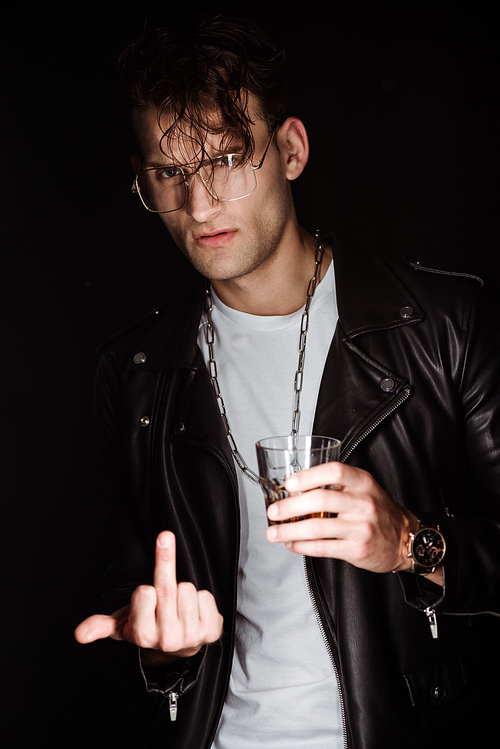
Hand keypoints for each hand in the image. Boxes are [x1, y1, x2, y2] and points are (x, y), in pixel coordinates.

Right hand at [74, 531, 222, 657]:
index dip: (146, 589)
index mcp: (142, 635)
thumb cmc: (148, 625)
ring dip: (183, 591)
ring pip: (188, 588)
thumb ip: (101, 625)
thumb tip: (79, 634)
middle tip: (165, 537)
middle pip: (168, 587)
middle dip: (165, 562)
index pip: (145, 592)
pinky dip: (201, 598)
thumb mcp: (122, 625)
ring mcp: (191, 636)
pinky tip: (194, 611)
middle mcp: (166, 639)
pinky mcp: (211, 631)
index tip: (146, 593)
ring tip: (177, 605)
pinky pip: (206, 596)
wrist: (179, 646)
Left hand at [266, 462, 416, 573]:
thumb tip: (296, 489)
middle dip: (290, 506)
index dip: (309, 476)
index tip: (289, 484)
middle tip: (273, 511)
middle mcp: (364, 503)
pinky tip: (292, 544)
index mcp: (363, 483)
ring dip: (290, 530)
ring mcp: (362, 527)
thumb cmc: (378, 511)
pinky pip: (323, 547)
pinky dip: (302, 546)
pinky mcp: (358, 549)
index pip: (335, 472)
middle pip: (321, 500)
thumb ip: (337, 485)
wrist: (406, 539)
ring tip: (274, 533)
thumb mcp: (364, 489)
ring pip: (317, 528)